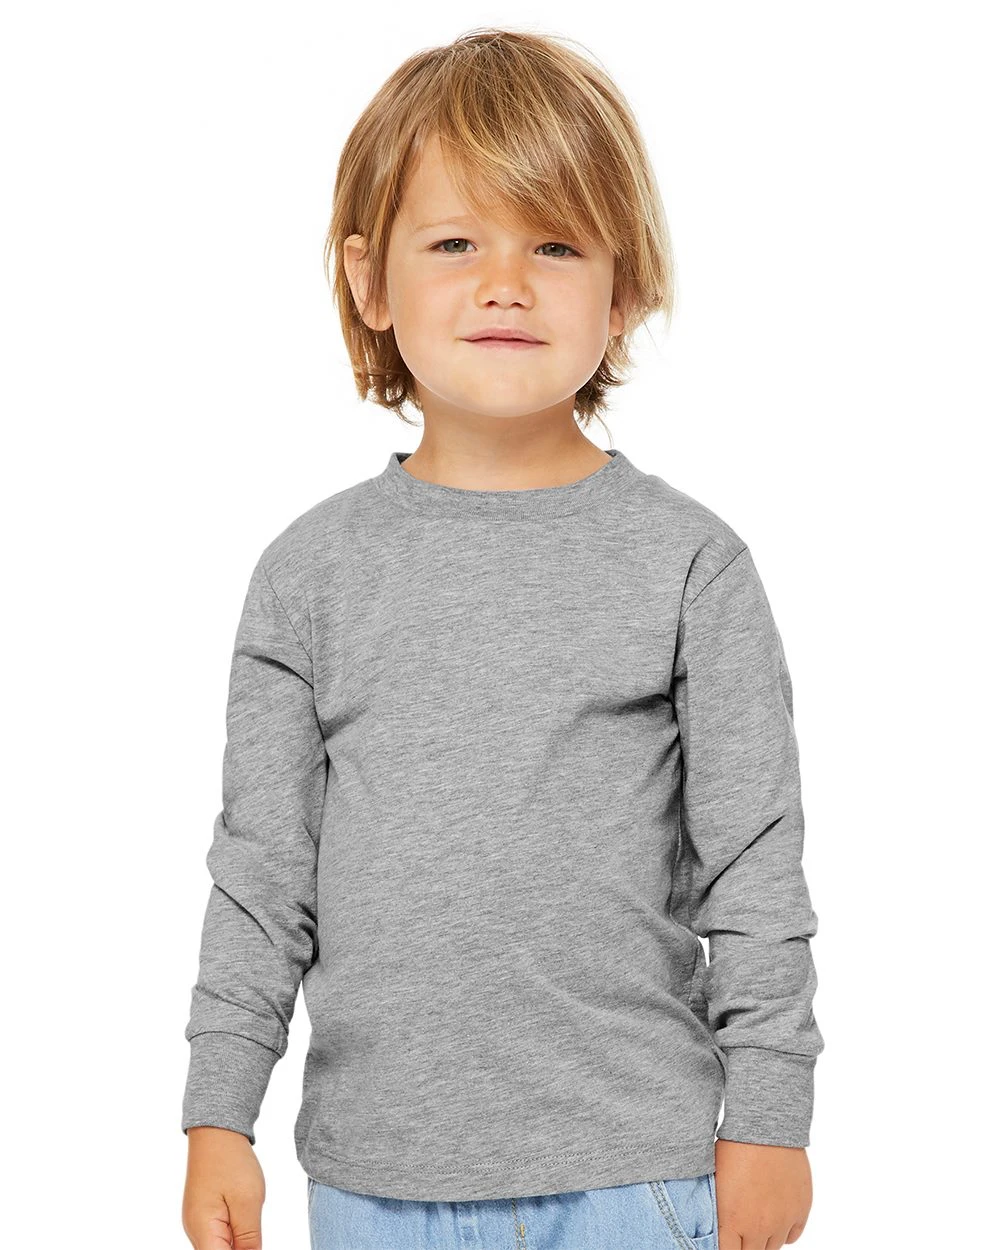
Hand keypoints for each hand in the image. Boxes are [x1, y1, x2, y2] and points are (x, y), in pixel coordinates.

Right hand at [182, 1126, 265, 1248]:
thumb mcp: (248, 1201)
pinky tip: (245, 1219)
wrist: (216, 1132)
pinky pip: (219, 1236)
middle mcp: (196, 1233)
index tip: (253, 1242)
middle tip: (254, 1226)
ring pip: (220, 1247)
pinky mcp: (204, 1216)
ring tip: (250, 1221)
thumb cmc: (231, 1162)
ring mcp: (198, 1224)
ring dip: (238, 1242)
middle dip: (240, 1248)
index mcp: (203, 1233)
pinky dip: (234, 1234)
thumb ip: (249, 1239)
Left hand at [715, 1139, 812, 1248]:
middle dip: (745, 1245)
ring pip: (774, 1247)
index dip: (726, 1248)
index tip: (726, 1241)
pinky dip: (784, 1231)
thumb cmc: (733, 1147)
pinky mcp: (801, 1210)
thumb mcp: (715, 1180)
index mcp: (733, 1221)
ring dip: (764, 1238)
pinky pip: (792, 1235)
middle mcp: (759, 1227)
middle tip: (741, 1233)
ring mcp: (782, 1220)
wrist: (764, 1127)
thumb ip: (717, 1210)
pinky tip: (775, 1216)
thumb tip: (715, 1223)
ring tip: (757, 1221)